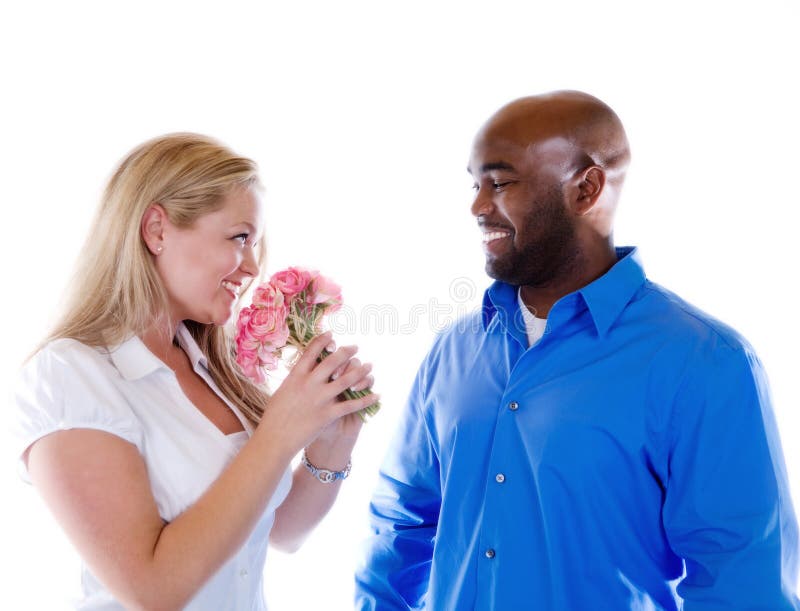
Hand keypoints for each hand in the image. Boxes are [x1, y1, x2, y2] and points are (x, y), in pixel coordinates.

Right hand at [257, 332, 377, 458]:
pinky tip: (376, 395)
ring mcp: (320, 399)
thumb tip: (299, 370)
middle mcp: (309, 383)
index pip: (311, 352)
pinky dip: (366, 399)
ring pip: (346, 380)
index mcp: (296, 376)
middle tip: (356, 347)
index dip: (323, 341)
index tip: (331, 335)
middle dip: (346, 352)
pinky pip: (352, 404)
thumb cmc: (274, 417)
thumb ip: (294, 380)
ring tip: (369, 365)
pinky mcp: (328, 414)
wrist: (274, 439)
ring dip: (360, 371)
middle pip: (333, 361)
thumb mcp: (281, 391)